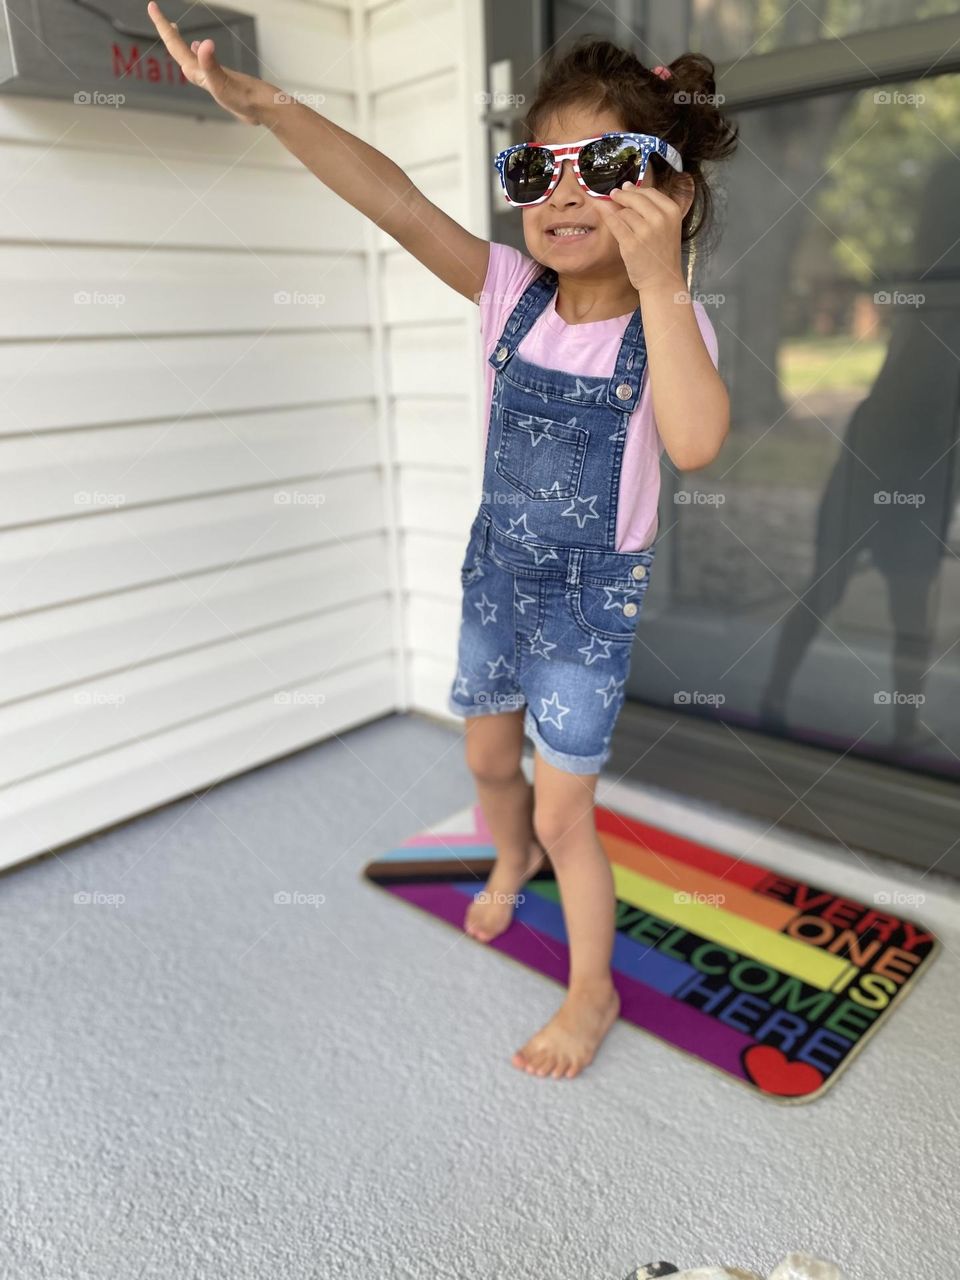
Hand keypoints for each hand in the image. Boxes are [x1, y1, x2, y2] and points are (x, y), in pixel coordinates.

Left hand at [146, 1, 277, 124]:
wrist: (268, 113)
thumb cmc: (249, 102)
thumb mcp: (226, 82)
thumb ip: (212, 65)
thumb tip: (202, 43)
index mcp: (200, 76)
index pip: (176, 48)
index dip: (163, 27)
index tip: (152, 6)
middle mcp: (204, 78)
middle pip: (178, 51)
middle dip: (166, 32)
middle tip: (155, 10)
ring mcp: (214, 79)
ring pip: (189, 57)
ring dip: (179, 42)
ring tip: (172, 28)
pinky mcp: (225, 80)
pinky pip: (204, 62)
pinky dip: (198, 51)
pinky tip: (198, 48)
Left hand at [594, 181, 686, 295]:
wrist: (662, 280)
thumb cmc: (662, 253)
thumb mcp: (666, 226)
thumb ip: (651, 208)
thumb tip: (626, 187)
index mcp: (672, 211)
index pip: (649, 192)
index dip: (635, 189)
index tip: (625, 189)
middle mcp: (660, 219)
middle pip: (635, 197)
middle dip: (622, 195)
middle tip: (613, 195)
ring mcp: (646, 231)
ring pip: (624, 211)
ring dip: (619, 215)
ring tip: (623, 224)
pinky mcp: (631, 243)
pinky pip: (614, 223)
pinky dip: (607, 216)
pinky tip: (602, 212)